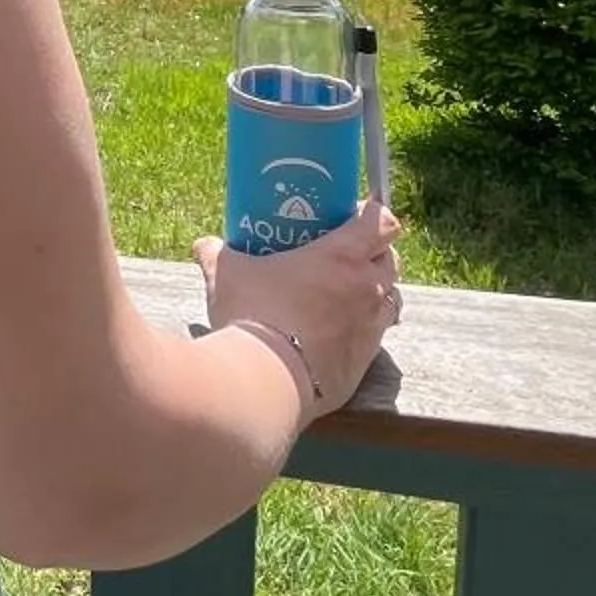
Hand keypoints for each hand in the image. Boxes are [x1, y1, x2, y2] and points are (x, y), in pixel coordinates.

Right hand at [196, 202, 402, 416]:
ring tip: (344, 294)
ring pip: (390, 299)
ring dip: (374, 292)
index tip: (356, 215)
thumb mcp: (226, 276)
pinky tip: (334, 332)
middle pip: (392, 259)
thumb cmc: (252, 317)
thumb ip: (216, 255)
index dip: (376, 215)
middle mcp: (367, 289)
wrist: (265, 380)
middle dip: (375, 253)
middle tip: (346, 254)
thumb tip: (203, 245)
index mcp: (343, 257)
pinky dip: (362, 329)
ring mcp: (371, 328)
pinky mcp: (365, 362)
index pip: (385, 223)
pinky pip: (375, 336)